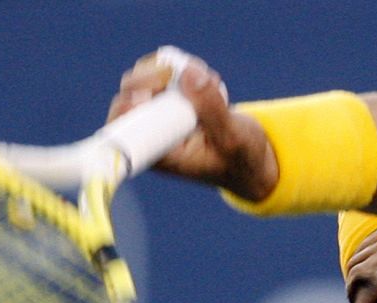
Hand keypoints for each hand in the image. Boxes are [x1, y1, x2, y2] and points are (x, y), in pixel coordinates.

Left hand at [107, 49, 276, 199]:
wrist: (252, 159)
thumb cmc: (241, 160)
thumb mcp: (233, 138)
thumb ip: (211, 108)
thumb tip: (188, 72)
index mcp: (161, 155)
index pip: (124, 129)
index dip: (128, 105)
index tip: (147, 93)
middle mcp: (154, 136)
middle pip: (129, 96)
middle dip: (151, 78)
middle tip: (180, 73)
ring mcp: (160, 117)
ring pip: (143, 80)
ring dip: (167, 70)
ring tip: (204, 78)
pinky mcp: (170, 102)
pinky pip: (159, 75)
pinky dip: (177, 68)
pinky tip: (202, 76)